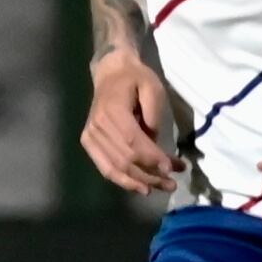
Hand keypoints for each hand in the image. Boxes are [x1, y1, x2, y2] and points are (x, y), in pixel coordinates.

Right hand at [82, 48, 180, 194]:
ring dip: (138, 182)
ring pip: (114, 168)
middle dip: (150, 175)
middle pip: (124, 160)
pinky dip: (122, 180)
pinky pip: (105, 168)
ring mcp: (90, 136)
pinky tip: (140, 186)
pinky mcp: (89, 142)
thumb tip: (155, 144)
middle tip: (172, 184)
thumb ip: (154, 116)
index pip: (132, 142)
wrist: (110, 72)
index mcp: (112, 110)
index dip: (152, 159)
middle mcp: (97, 126)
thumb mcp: (152, 88)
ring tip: (160, 188)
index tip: (172, 169)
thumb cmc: (135, 78)